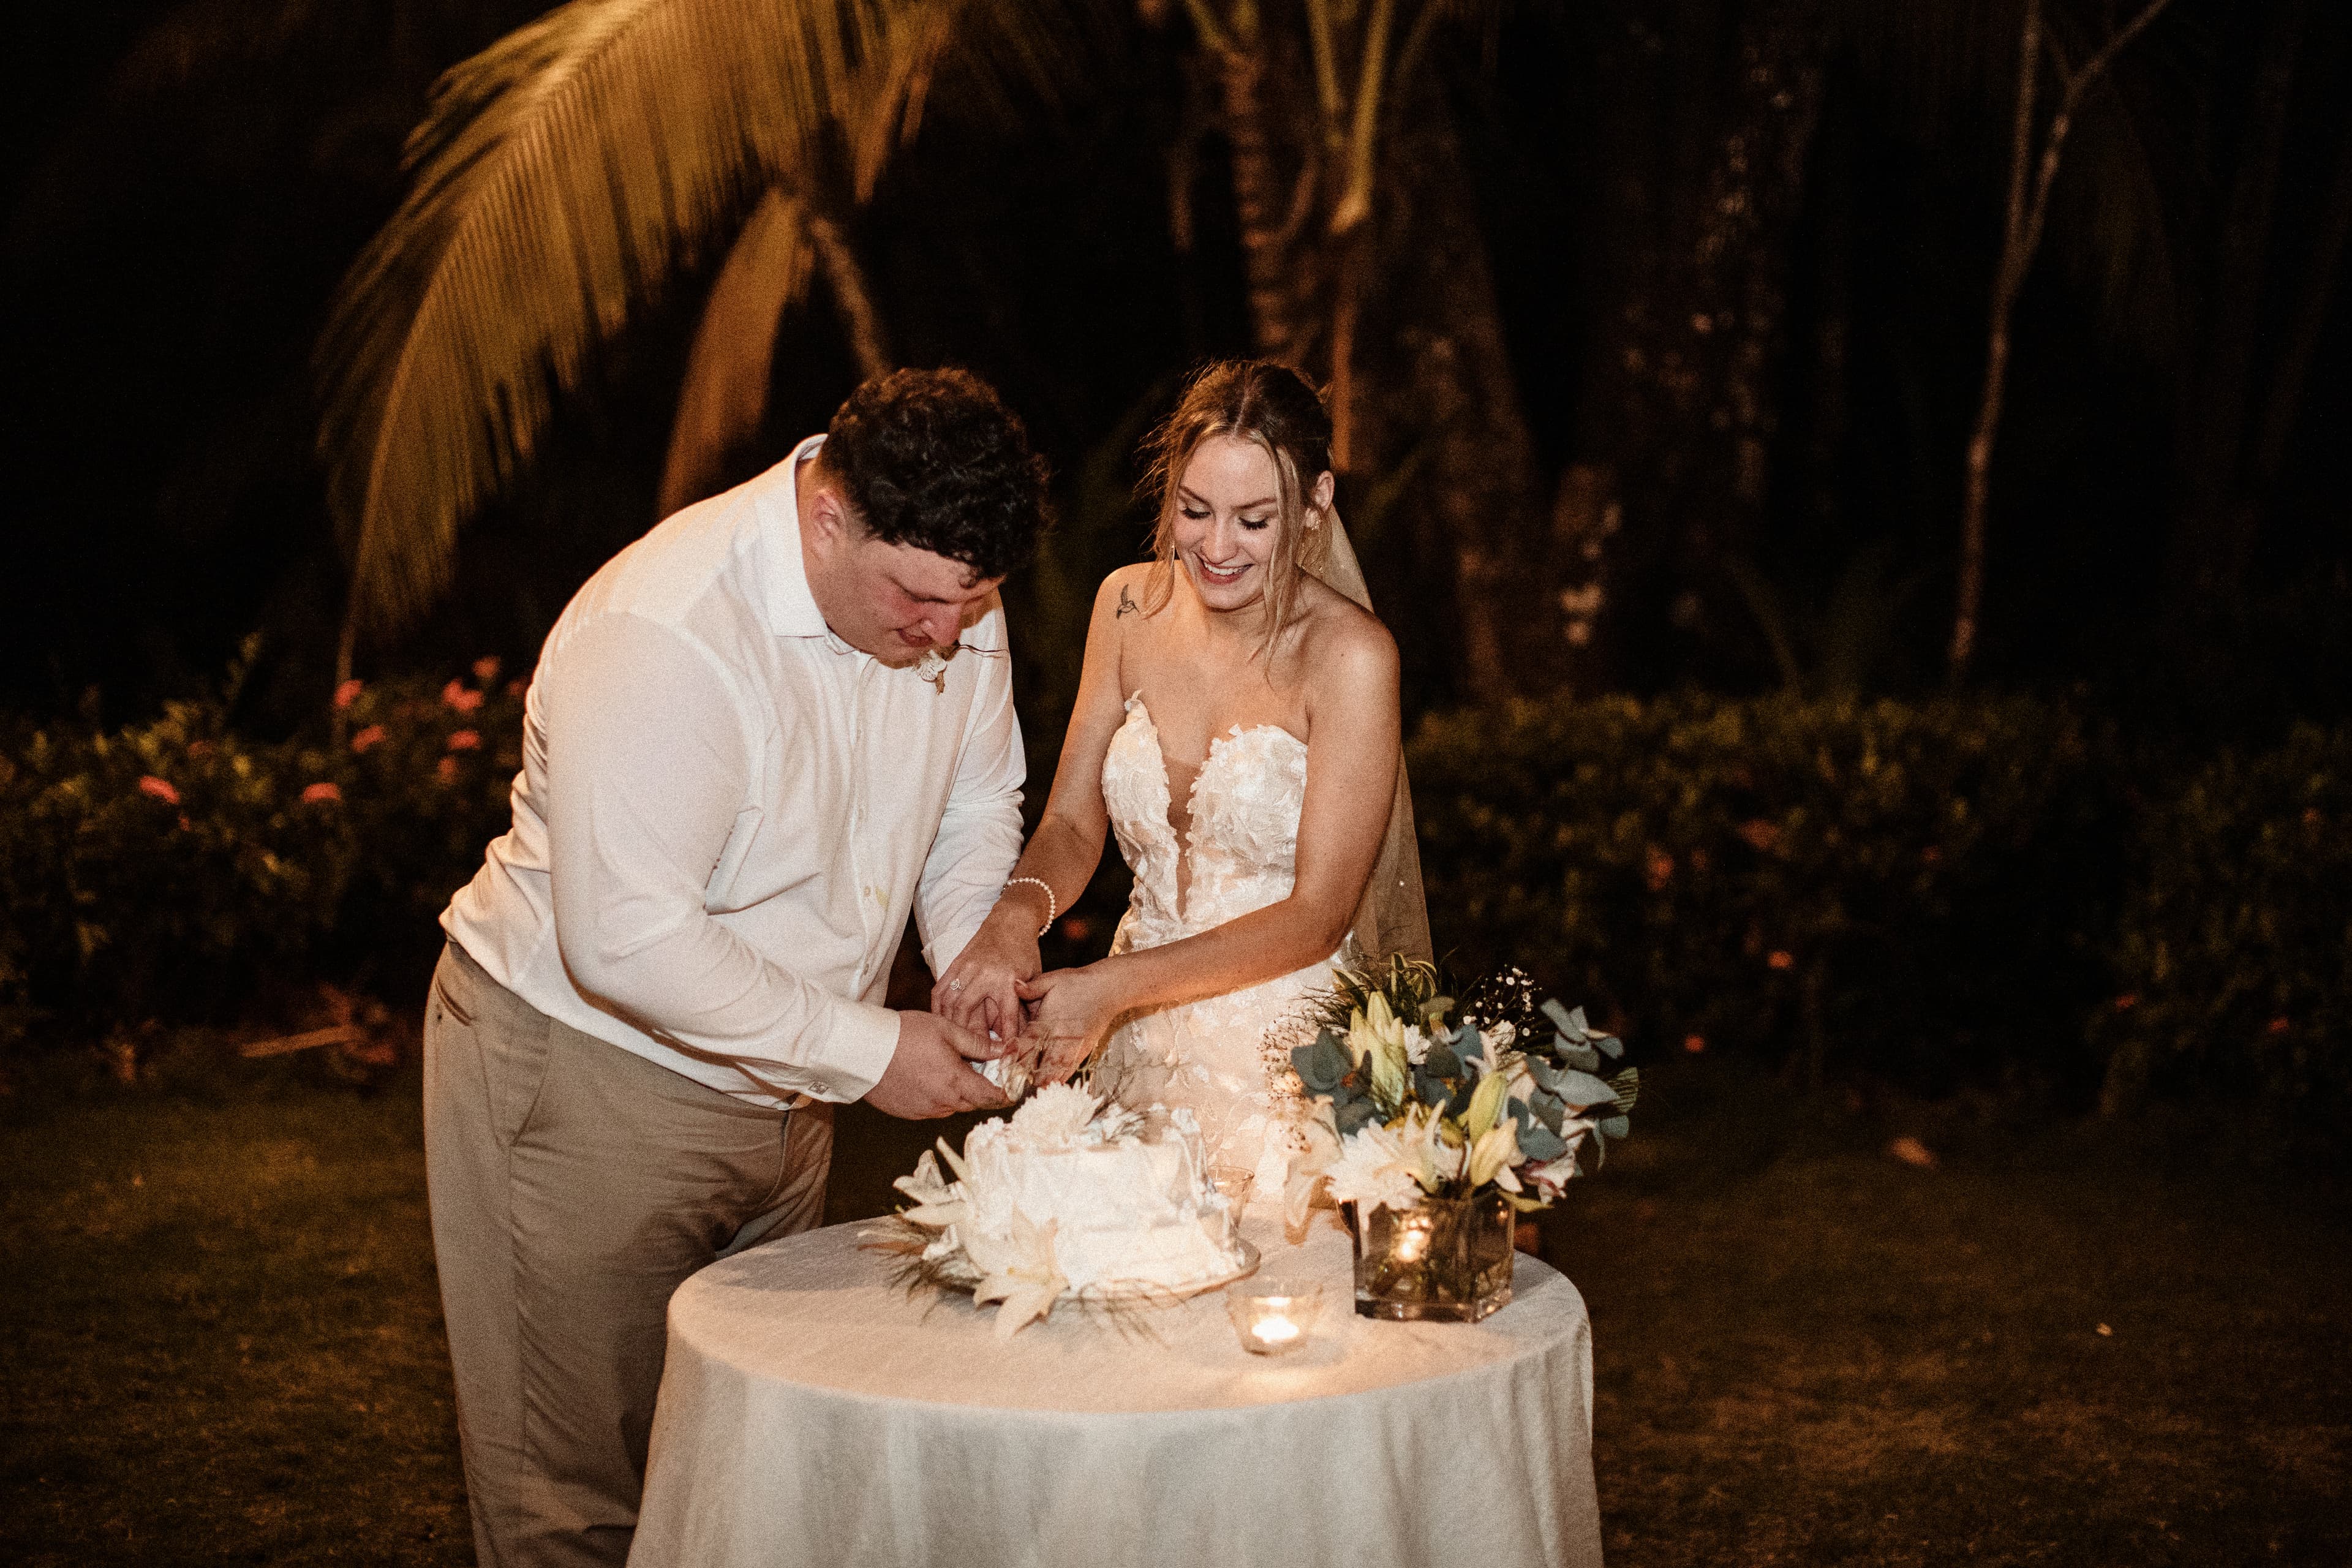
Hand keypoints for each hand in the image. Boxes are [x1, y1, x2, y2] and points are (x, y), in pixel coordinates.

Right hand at [863, 1011, 1009, 1119]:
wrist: (862, 1049)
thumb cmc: (904, 1034)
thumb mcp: (946, 1030)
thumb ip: (977, 1044)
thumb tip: (1005, 1050)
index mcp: (955, 1082)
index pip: (991, 1096)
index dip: (1005, 1094)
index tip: (1013, 1090)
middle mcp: (942, 1102)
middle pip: (972, 1102)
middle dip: (980, 1090)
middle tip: (980, 1073)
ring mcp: (924, 1111)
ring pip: (952, 1106)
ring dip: (957, 1093)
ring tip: (949, 1071)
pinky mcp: (908, 1113)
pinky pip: (932, 1108)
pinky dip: (937, 1097)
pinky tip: (928, 1078)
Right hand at [931, 904, 1040, 1041]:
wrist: (1010, 921)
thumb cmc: (1024, 952)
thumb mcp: (1033, 978)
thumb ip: (1029, 1005)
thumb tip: (1028, 1036)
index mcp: (1007, 979)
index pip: (1006, 1016)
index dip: (1006, 1039)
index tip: (1005, 1055)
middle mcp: (984, 974)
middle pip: (968, 1011)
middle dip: (966, 1035)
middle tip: (968, 1054)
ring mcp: (966, 968)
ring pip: (950, 1002)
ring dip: (949, 1024)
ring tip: (951, 1042)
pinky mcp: (955, 964)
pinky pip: (940, 989)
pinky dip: (937, 1008)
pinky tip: (938, 1022)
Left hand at [1015, 965, 1124, 1085]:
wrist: (1109, 989)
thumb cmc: (1079, 983)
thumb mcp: (1053, 979)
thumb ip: (1033, 986)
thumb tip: (1014, 984)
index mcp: (1048, 1021)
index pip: (1027, 1043)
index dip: (1015, 1056)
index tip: (1005, 1066)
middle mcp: (1059, 1037)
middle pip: (1040, 1062)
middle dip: (1028, 1074)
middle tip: (1016, 1085)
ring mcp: (1073, 1046)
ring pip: (1055, 1070)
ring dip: (1044, 1080)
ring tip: (1033, 1091)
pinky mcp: (1083, 1049)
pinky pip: (1070, 1069)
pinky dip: (1060, 1078)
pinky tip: (1053, 1087)